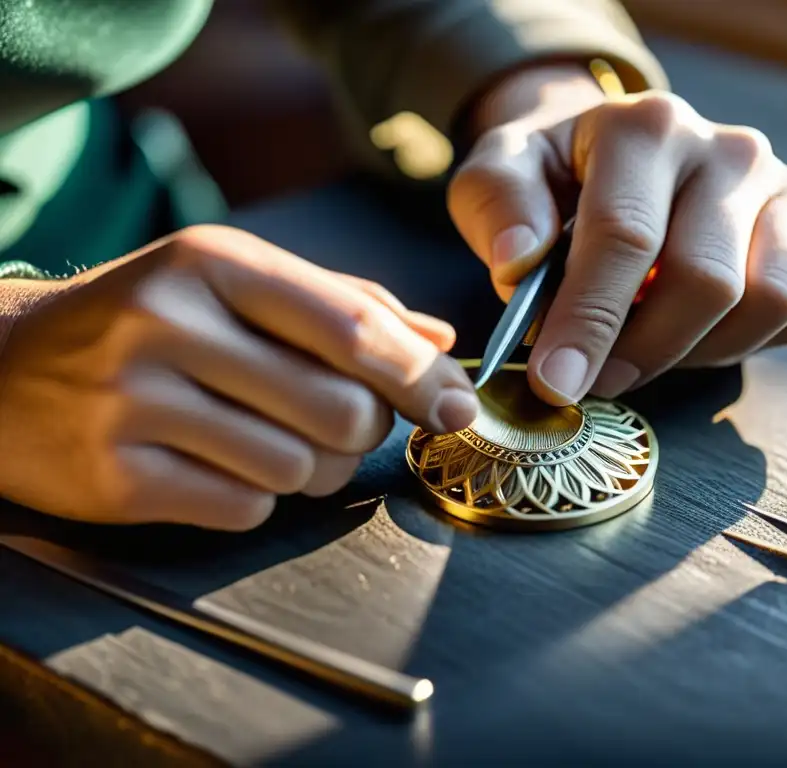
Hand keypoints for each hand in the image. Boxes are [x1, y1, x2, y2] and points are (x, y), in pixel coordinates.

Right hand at [0, 226, 477, 528]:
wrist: (6, 368)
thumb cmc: (148, 320)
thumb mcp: (236, 284)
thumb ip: (344, 306)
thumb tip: (439, 342)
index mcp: (214, 263)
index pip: (351, 325)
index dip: (421, 376)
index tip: (459, 407)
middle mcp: (169, 322)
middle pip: (341, 410)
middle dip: (363, 431)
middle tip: (341, 424)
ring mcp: (133, 402)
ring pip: (297, 468)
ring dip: (309, 469)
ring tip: (269, 442)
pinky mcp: (113, 476)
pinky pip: (242, 510)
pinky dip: (252, 499)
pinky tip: (215, 466)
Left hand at [448, 65, 786, 405]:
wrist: (621, 156)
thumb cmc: (557, 176)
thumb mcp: (501, 172)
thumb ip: (498, 206)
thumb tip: (518, 261)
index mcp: (647, 128)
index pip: (626, 235)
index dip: (588, 320)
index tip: (555, 382)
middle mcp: (729, 151)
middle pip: (704, 279)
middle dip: (641, 349)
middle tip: (592, 379)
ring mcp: (783, 191)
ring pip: (768, 301)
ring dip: (697, 350)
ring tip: (641, 348)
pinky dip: (749, 343)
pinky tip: (693, 336)